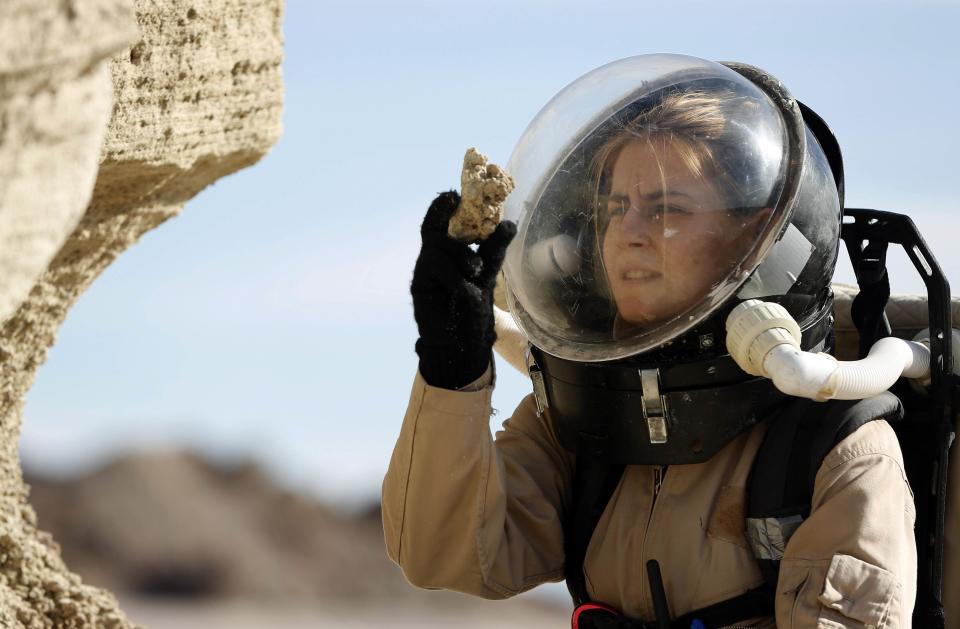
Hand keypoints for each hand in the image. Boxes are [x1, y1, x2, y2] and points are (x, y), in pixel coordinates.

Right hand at [411, 191, 516, 388]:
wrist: (462, 346)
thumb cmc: (473, 310)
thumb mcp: (487, 274)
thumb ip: (493, 250)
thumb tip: (509, 223)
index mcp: (447, 253)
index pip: (439, 223)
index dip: (441, 207)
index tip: (451, 194)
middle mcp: (432, 260)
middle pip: (434, 233)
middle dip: (453, 234)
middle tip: (476, 254)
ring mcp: (424, 273)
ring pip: (436, 250)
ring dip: (460, 257)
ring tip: (476, 274)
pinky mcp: (420, 288)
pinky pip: (435, 272)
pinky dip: (455, 279)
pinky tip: (468, 292)